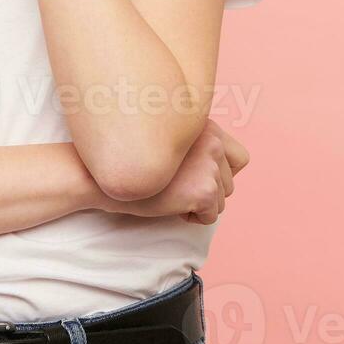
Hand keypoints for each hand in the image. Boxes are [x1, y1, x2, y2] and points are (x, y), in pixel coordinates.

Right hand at [99, 119, 251, 223]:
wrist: (103, 175)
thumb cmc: (131, 160)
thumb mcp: (169, 143)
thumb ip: (196, 148)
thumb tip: (220, 174)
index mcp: (205, 126)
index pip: (240, 157)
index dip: (221, 173)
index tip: (197, 178)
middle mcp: (211, 140)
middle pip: (231, 183)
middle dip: (206, 191)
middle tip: (175, 187)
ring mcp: (210, 164)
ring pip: (222, 200)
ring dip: (198, 205)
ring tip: (170, 194)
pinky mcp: (204, 189)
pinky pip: (211, 216)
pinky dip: (192, 218)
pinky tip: (170, 205)